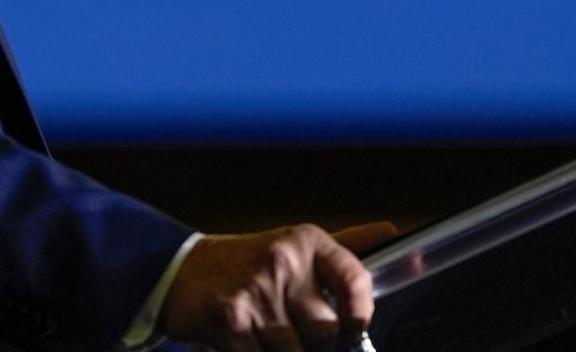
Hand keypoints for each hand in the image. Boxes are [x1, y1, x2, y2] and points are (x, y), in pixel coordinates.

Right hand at [158, 221, 399, 350]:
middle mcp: (281, 260)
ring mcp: (255, 291)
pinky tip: (249, 341)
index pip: (355, 279)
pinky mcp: (230, 320)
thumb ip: (348, 246)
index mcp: (304, 241)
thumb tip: (394, 234)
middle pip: (327, 332)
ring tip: (268, 335)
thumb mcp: (296, 247)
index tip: (354, 328)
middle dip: (315, 344)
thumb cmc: (245, 263)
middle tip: (295, 333)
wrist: (180, 271)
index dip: (361, 314)